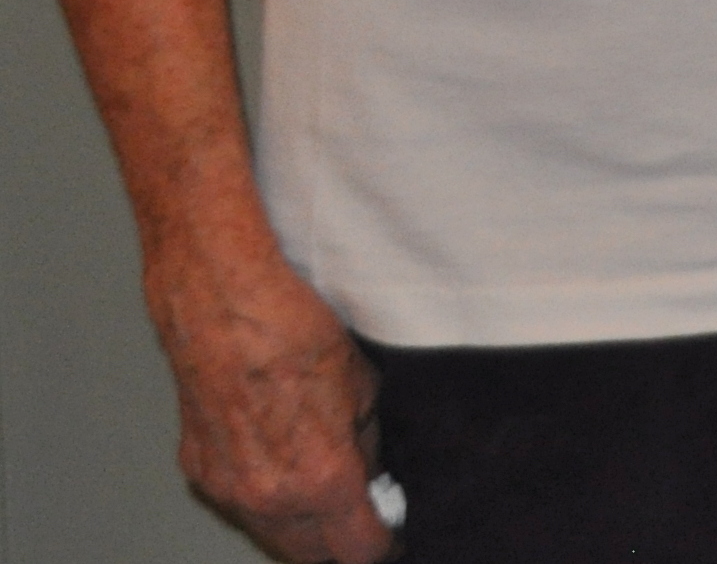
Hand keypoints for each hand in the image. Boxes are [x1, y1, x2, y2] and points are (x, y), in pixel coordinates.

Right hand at [147, 247, 395, 561]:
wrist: (224, 306)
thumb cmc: (294, 332)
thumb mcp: (364, 387)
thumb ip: (365, 442)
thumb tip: (366, 468)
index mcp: (322, 479)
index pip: (358, 549)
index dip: (382, 544)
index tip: (390, 537)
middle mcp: (271, 497)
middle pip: (311, 556)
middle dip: (340, 545)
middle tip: (360, 521)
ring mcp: (228, 489)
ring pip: (272, 536)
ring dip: (300, 528)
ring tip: (324, 499)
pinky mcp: (199, 470)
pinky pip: (239, 504)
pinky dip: (263, 499)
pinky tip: (280, 469)